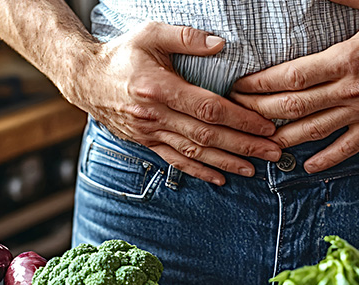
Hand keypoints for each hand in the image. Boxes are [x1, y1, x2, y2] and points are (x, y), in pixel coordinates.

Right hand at [67, 22, 280, 184]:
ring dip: (226, 162)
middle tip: (274, 152)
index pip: (207, 108)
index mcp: (158, 88)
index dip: (239, 119)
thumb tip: (220, 44)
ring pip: (193, 153)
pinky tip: (220, 178)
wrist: (84, 78)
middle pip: (206, 136)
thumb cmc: (121, 53)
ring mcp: (149, 133)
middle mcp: (154, 116)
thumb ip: (186, 37)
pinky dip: (199, 172)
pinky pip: (176, 161)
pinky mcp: (146, 142)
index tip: (265, 126)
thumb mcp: (150, 33)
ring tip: (254, 168)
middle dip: (243, 146)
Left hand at [230, 0, 358, 173]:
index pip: (294, 77)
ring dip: (284, 138)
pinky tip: (307, 166)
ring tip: (259, 142)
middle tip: (238, 113)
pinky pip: (349, 147)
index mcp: (348, 58)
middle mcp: (353, 89)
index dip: (262, 84)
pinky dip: (327, 159)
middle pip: (296, 106)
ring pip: (316, 130)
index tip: (240, 87)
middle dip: (261, 112)